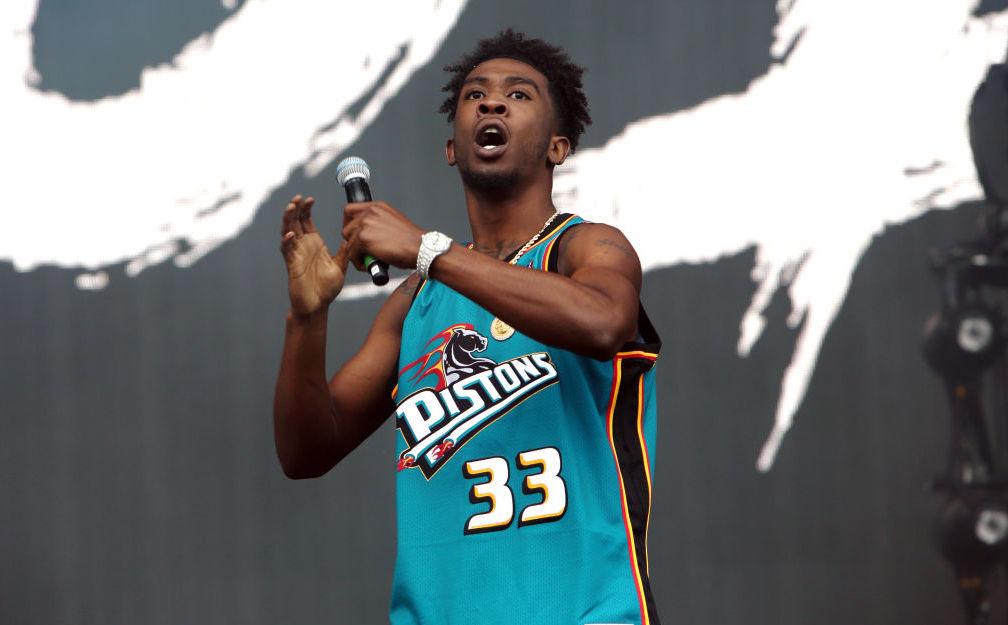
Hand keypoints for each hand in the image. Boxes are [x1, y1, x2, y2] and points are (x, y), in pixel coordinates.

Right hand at [280, 195, 347, 315]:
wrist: (317, 306)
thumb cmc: (326, 288)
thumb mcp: (340, 267)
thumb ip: (344, 253)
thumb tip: (352, 239)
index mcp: (314, 244)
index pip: (307, 221)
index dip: (306, 209)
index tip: (310, 198)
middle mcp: (303, 247)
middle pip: (295, 222)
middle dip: (295, 209)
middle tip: (298, 198)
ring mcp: (296, 255)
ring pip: (287, 232)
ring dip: (288, 220)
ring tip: (291, 208)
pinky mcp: (292, 266)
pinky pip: (287, 251)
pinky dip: (287, 242)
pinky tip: (290, 235)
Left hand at [342, 201, 424, 269]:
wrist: (421, 249)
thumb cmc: (412, 242)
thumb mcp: (394, 223)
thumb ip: (378, 224)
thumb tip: (366, 234)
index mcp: (378, 206)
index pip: (350, 210)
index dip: (349, 225)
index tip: (353, 235)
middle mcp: (370, 212)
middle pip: (346, 227)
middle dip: (352, 242)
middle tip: (362, 252)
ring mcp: (366, 224)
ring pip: (348, 242)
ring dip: (356, 254)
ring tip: (368, 260)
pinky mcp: (363, 238)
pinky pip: (351, 253)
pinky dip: (358, 262)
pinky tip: (369, 266)